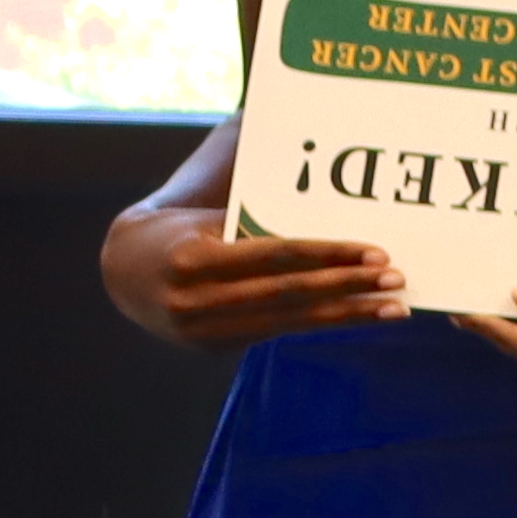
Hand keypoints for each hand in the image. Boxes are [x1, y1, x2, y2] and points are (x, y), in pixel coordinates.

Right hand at [105, 211, 408, 350]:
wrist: (119, 272)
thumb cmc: (175, 227)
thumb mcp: (204, 212)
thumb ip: (254, 208)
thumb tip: (313, 171)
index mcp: (193, 257)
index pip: (275, 255)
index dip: (328, 254)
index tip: (375, 252)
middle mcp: (196, 300)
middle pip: (289, 292)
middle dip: (348, 287)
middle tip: (397, 279)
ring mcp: (203, 331)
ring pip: (289, 320)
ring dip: (347, 314)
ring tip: (393, 308)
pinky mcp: (213, 346)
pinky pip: (277, 331)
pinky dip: (320, 322)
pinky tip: (357, 315)